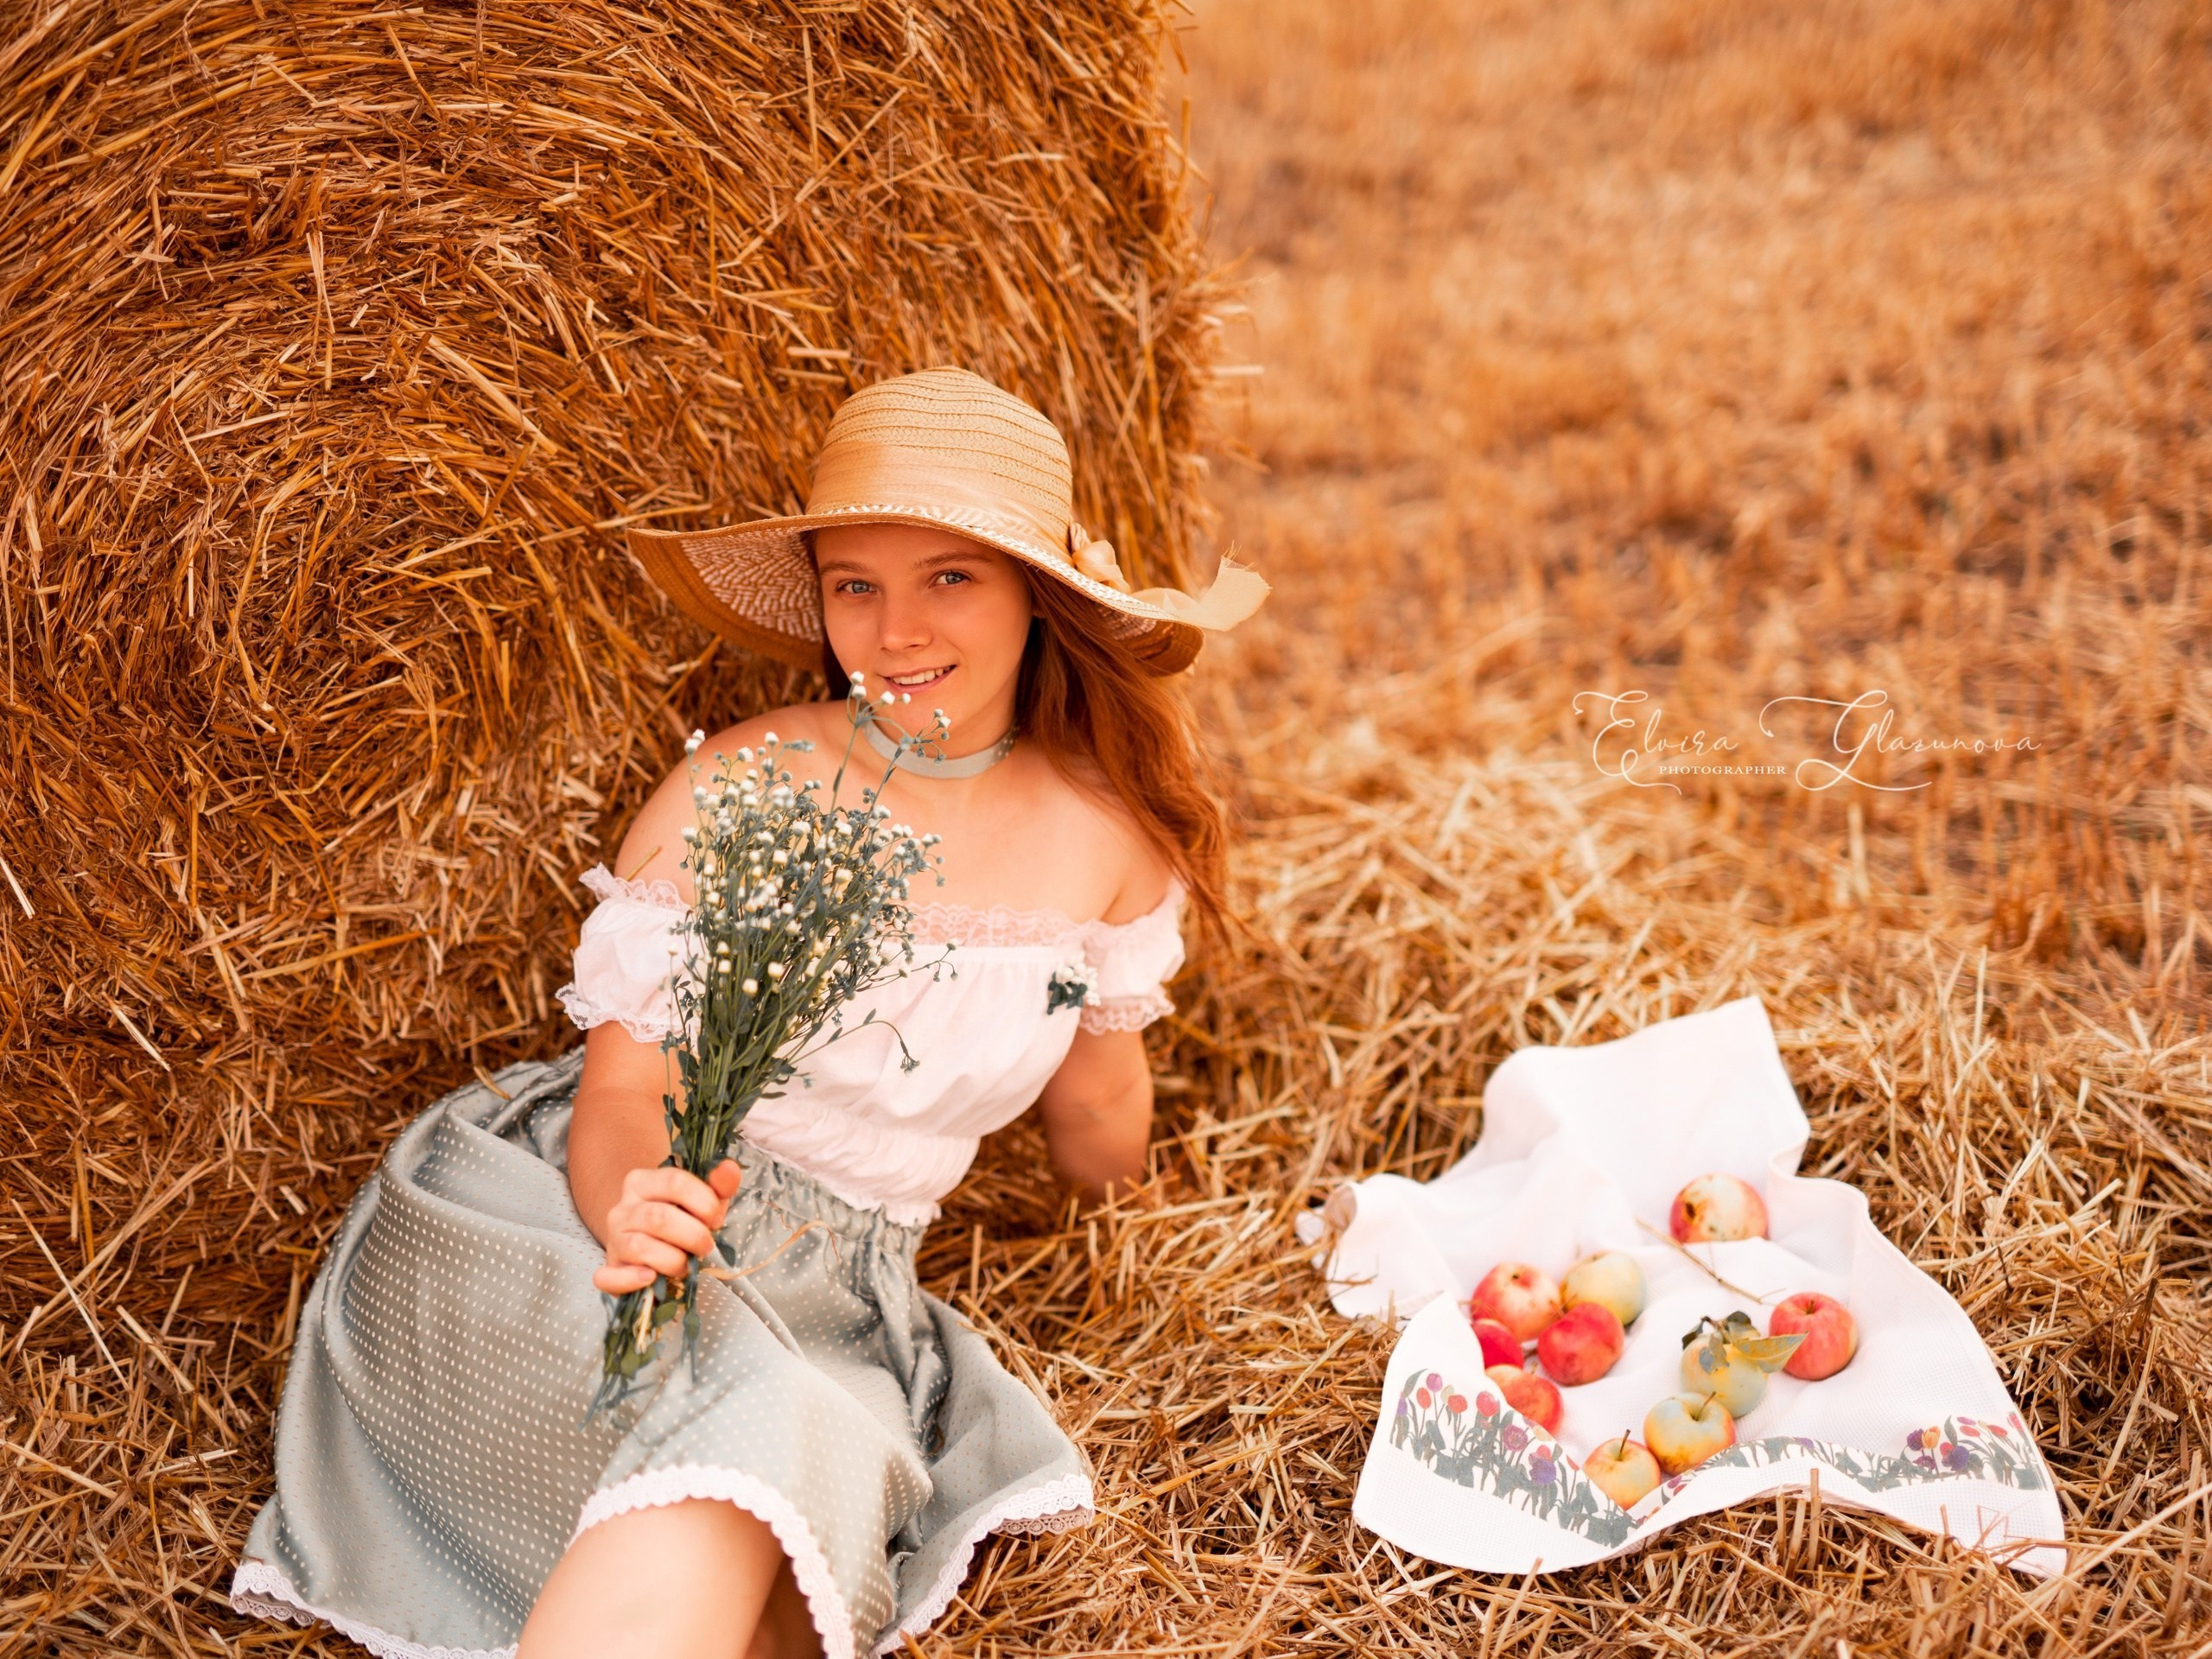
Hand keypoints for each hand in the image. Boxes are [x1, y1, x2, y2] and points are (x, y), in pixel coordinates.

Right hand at [592, 1158, 741, 1294]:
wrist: (650, 1246)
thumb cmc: (681, 1220)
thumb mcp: (703, 1201)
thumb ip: (718, 1186)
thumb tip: (729, 1168)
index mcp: (641, 1182)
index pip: (674, 1182)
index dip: (704, 1203)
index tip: (716, 1219)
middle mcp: (621, 1208)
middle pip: (659, 1217)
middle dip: (693, 1235)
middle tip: (707, 1246)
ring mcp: (613, 1240)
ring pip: (639, 1247)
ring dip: (674, 1260)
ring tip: (686, 1264)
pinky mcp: (609, 1270)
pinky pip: (608, 1277)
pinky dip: (630, 1280)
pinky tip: (651, 1278)